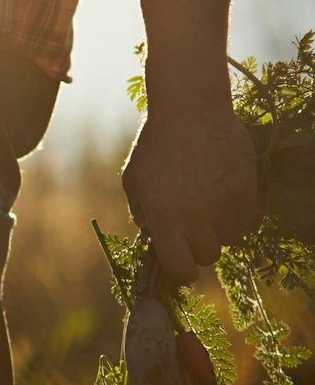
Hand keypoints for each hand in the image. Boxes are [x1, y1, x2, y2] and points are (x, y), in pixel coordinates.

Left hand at [121, 92, 261, 283]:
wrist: (190, 112)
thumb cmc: (155, 146)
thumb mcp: (134, 182)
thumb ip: (143, 214)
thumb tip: (156, 237)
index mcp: (165, 219)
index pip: (179, 268)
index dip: (180, 272)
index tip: (180, 265)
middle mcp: (197, 218)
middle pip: (207, 257)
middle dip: (198, 247)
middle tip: (192, 228)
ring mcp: (226, 205)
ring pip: (231, 240)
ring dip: (220, 231)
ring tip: (209, 207)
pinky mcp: (249, 191)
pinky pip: (250, 223)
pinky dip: (239, 218)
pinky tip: (227, 201)